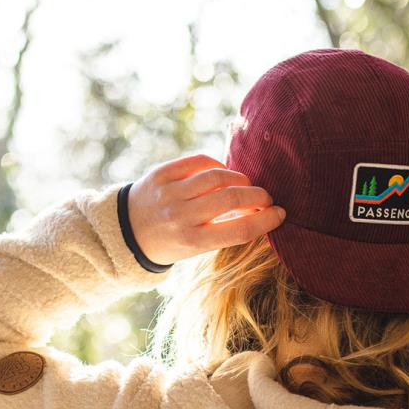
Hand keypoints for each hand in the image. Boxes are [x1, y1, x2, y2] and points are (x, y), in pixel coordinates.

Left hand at [126, 154, 285, 265]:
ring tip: (245, 185)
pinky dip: (218, 165)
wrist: (128, 232)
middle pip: (232, 199)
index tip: (281, 213)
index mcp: (193, 241)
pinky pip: (199, 161)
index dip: (266, 220)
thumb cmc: (173, 242)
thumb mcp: (198, 247)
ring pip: (218, 176)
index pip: (240, 229)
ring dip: (240, 179)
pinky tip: (222, 173)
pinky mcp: (162, 173)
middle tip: (266, 197)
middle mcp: (181, 217)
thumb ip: (226, 229)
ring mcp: (169, 193)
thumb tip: (261, 211)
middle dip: (258, 195)